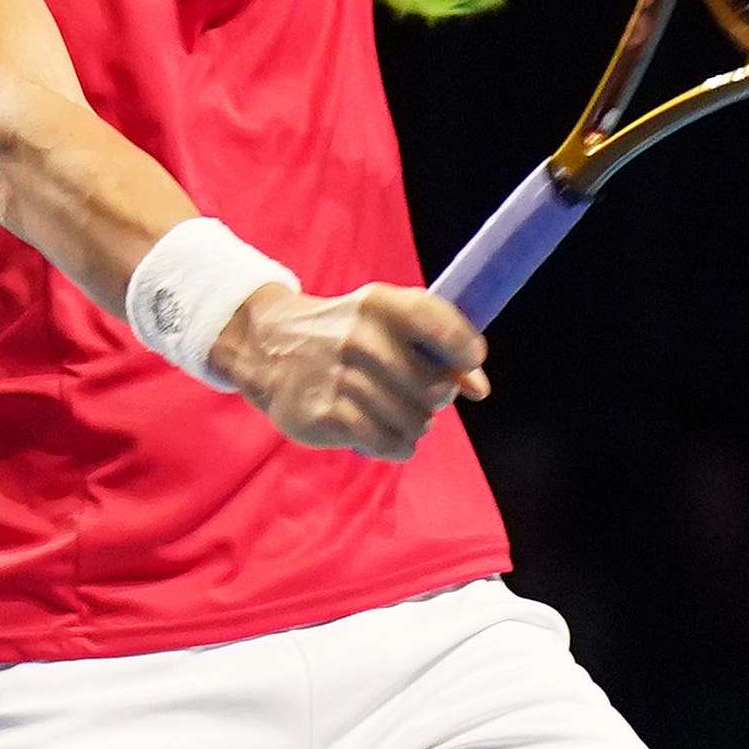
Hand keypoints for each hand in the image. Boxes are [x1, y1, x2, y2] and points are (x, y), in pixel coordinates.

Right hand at [210, 282, 490, 461]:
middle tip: (417, 392)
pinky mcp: (326, 416)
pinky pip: (390, 444)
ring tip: (394, 411)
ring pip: (416, 423)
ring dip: (415, 424)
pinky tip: (382, 430)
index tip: (467, 362)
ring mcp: (341, 379)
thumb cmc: (347, 334)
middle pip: (436, 388)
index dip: (465, 350)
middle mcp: (360, 338)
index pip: (440, 324)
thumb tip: (479, 389)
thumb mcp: (388, 322)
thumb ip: (440, 347)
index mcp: (380, 304)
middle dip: (437, 398)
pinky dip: (397, 444)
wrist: (269, 348)